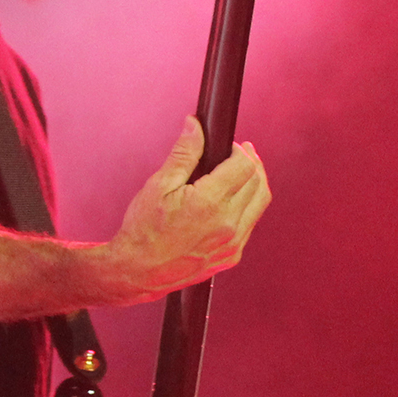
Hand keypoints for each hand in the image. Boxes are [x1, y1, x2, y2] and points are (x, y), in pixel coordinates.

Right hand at [103, 117, 269, 303]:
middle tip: (238, 153)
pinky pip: (250, 224)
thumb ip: (184, 153)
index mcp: (209, 203)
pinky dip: (247, 207)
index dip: (239, 150)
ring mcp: (232, 243)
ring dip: (254, 183)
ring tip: (241, 173)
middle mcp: (227, 224)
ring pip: (260, 203)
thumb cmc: (143, 230)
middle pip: (257, 181)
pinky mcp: (231, 257)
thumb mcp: (159, 185)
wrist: (137, 272)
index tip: (229, 147)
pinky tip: (233, 201)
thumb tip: (195, 125)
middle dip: (250, 162)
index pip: (244, 165)